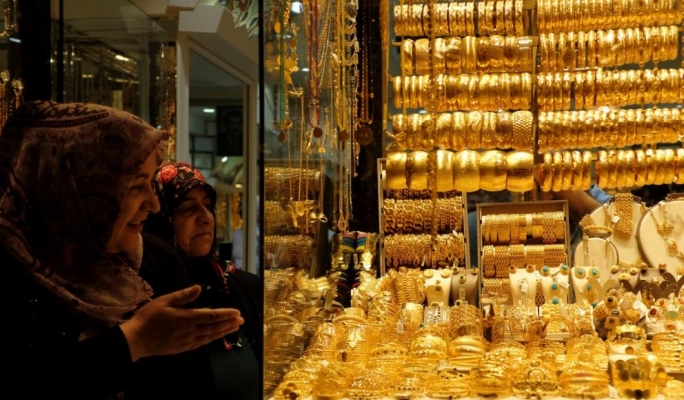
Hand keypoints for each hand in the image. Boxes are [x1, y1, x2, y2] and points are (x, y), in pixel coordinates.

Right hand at [120, 285, 243, 361]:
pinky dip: (211, 340)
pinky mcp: (182, 348)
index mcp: (188, 318)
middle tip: (242, 320)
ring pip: (210, 336)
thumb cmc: (148, 317)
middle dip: (229, 323)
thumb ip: (183, 296)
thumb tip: (199, 287)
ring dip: (223, 332)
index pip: (212, 315)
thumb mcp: (164, 301)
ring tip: (234, 328)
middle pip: (215, 327)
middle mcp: (191, 330)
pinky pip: (201, 343)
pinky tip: (215, 338)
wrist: (136, 340)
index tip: (237, 312)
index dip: (226, 314)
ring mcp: (187, 341)